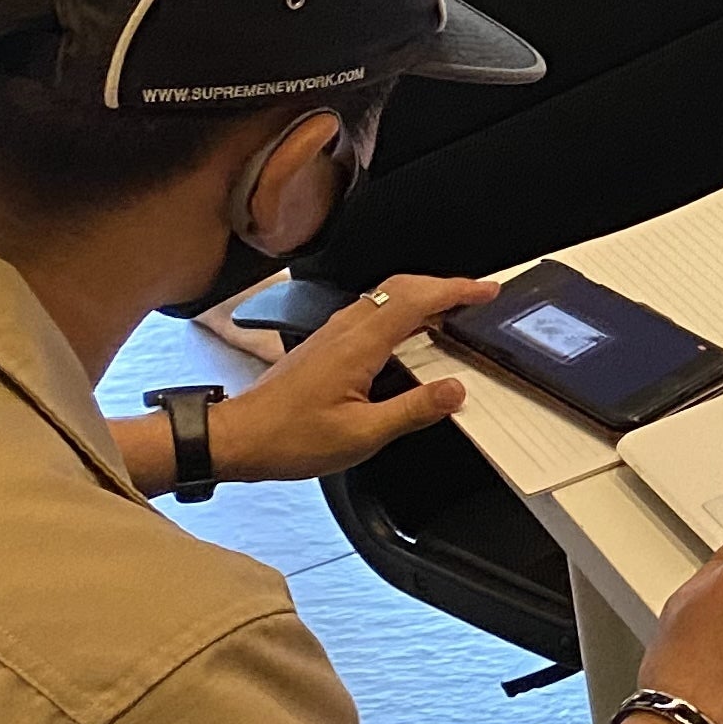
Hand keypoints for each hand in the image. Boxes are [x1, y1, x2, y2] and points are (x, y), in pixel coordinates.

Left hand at [202, 274, 500, 482]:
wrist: (236, 437)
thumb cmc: (287, 437)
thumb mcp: (361, 434)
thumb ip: (413, 410)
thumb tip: (453, 391)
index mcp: (358, 345)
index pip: (417, 301)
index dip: (456, 291)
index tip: (486, 290)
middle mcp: (344, 330)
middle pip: (401, 288)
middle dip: (444, 286)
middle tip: (476, 295)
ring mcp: (332, 334)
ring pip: (385, 297)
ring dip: (422, 297)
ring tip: (451, 312)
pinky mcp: (324, 345)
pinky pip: (370, 313)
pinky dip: (401, 312)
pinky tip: (409, 335)